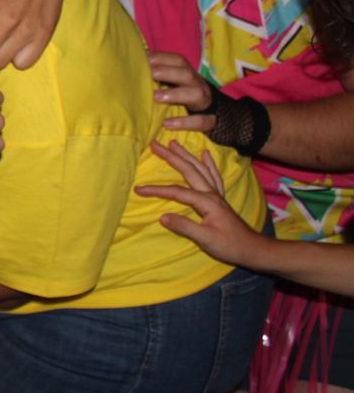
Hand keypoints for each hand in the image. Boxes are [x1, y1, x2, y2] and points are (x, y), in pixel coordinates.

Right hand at [135, 139, 267, 267]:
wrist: (253, 249)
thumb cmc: (230, 245)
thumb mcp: (206, 239)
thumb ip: (184, 227)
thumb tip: (162, 216)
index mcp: (207, 202)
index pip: (177, 192)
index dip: (157, 190)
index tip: (139, 189)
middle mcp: (211, 194)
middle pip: (189, 170)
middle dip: (171, 156)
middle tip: (156, 144)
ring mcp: (217, 195)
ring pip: (200, 169)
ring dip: (186, 155)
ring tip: (174, 143)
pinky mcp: (220, 198)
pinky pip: (213, 176)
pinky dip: (208, 164)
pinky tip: (205, 154)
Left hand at [148, 51, 218, 132]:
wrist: (216, 114)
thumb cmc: (185, 95)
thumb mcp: (175, 83)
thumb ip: (159, 75)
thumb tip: (135, 64)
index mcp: (188, 74)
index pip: (178, 60)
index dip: (162, 58)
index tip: (144, 60)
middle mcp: (197, 85)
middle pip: (187, 75)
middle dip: (168, 72)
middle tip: (150, 75)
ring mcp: (205, 102)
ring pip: (197, 94)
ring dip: (176, 94)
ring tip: (157, 98)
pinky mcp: (209, 120)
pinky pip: (201, 121)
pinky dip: (185, 122)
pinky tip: (167, 124)